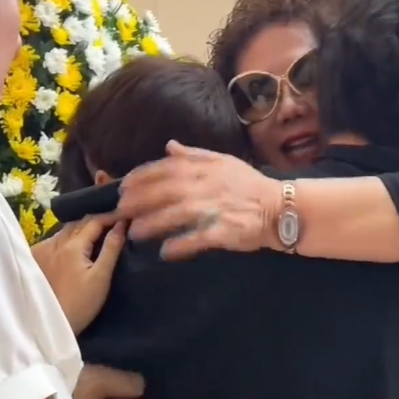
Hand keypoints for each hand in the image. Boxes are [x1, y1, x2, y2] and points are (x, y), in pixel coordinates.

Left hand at [32, 216, 125, 332]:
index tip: (126, 215)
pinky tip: (77, 242)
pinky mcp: (38, 259)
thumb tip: (121, 224)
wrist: (54, 323)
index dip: (111, 216)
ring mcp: (44, 250)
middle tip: (115, 221)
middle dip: (97, 219)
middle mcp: (56, 243)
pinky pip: (56, 239)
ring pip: (66, 229)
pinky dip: (69, 236)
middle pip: (79, 222)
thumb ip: (111, 248)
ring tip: (99, 229)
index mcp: (73, 246)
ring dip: (83, 226)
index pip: (94, 221)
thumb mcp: (101, 276)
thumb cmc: (81, 303)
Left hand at [118, 141, 280, 258]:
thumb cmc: (248, 184)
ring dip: (153, 223)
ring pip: (177, 214)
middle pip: (165, 191)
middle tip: (119, 210)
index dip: (141, 177)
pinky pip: (198, 238)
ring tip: (134, 232)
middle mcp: (206, 185)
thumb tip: (168, 146)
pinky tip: (165, 253)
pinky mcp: (224, 230)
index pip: (165, 169)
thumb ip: (193, 155)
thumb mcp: (222, 161)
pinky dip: (181, 245)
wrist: (279, 206)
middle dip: (139, 200)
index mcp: (203, 167)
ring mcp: (215, 208)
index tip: (122, 186)